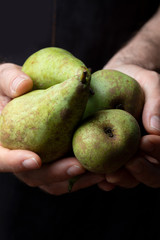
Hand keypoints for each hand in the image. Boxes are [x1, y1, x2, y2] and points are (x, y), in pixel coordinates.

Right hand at [0, 63, 104, 194]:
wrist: (32, 92)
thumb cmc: (15, 86)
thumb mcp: (5, 77)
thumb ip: (9, 80)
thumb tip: (22, 86)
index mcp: (2, 141)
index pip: (1, 158)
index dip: (14, 162)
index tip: (34, 159)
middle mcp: (19, 155)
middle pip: (33, 175)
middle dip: (55, 173)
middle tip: (79, 166)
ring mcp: (38, 161)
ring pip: (52, 182)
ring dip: (75, 181)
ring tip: (99, 173)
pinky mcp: (54, 160)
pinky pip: (66, 177)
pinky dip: (82, 177)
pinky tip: (100, 170)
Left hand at [98, 64, 159, 190]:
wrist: (111, 80)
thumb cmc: (134, 80)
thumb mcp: (149, 83)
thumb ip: (157, 101)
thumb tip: (155, 128)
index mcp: (158, 137)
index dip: (159, 151)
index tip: (146, 140)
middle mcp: (147, 152)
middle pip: (153, 174)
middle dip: (143, 171)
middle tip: (130, 161)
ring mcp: (128, 158)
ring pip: (132, 179)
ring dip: (124, 179)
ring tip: (110, 174)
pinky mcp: (109, 159)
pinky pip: (110, 176)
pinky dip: (107, 181)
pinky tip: (100, 178)